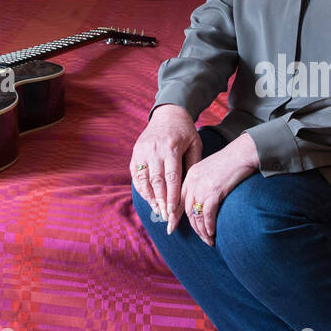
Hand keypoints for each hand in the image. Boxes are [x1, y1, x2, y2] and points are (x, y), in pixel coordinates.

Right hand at [130, 104, 202, 233]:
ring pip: (143, 180)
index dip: (171, 197)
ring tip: (157, 210)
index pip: (171, 178)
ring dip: (149, 197)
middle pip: (156, 182)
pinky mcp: (135, 152)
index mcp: (171, 148)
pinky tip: (148, 198)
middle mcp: (154, 150)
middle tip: (166, 217)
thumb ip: (193, 164)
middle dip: (160, 201)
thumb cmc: (185, 131)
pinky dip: (141, 188)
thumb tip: (191, 188)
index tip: (173, 213)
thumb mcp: (195, 144)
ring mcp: (142, 151)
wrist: (168, 114)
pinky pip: (135, 174)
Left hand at [180, 133, 259, 245]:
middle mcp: (193, 182)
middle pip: (187, 210)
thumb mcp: (211, 169)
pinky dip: (209, 226)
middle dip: (192, 227)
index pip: (178, 199)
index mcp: (191, 175)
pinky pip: (207, 215)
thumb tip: (203, 199)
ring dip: (201, 230)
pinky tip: (212, 233)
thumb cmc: (232, 161)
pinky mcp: (214, 192)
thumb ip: (203, 182)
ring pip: (196, 215)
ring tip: (208, 239)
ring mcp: (202, 187)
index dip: (174, 215)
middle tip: (199, 237)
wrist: (243, 153)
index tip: (171, 226)